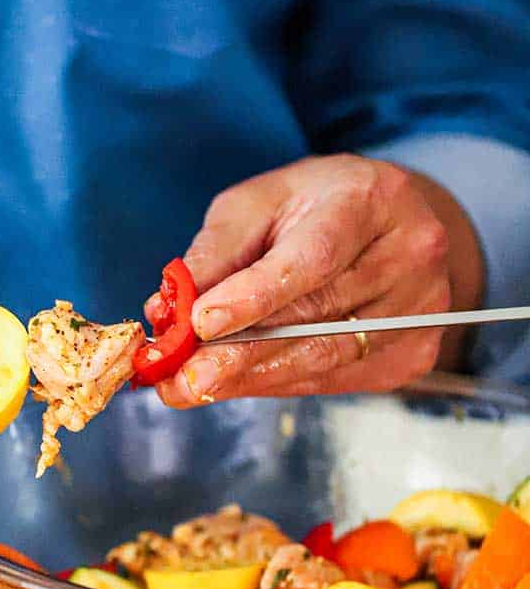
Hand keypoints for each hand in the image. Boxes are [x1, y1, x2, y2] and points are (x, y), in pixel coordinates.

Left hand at [150, 155, 481, 406]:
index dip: (254, 297)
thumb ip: (216, 254)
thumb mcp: (258, 205)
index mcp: (368, 200)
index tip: (201, 325)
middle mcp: (408, 255)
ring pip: (323, 360)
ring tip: (194, 388)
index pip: (312, 259)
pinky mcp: (414, 353)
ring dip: (251, 379)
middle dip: (238, 355)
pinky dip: (278, 384)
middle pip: (316, 321)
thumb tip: (168, 312)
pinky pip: (334, 380)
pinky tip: (240, 381)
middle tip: (181, 380)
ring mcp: (419, 311)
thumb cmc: (315, 208)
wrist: (391, 224)